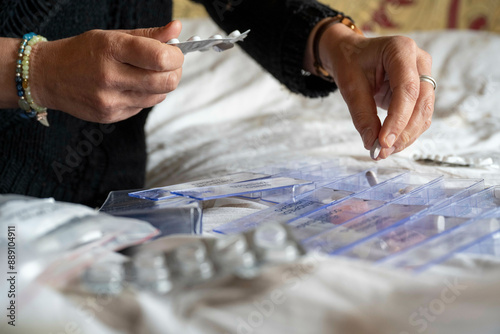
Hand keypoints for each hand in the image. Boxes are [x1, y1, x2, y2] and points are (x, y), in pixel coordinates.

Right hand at [30, 20, 183, 122]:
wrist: (48, 76)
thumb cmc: (83, 52)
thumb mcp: (112, 36)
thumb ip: (148, 35)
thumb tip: (177, 29)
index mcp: (111, 49)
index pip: (160, 57)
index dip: (176, 56)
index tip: (176, 52)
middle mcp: (110, 77)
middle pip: (166, 82)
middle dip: (175, 72)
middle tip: (170, 65)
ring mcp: (110, 100)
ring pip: (158, 96)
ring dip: (161, 85)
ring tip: (147, 74)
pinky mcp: (110, 116)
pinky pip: (143, 107)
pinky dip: (145, 96)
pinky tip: (130, 86)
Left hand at [307, 20, 433, 158]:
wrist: (352, 54)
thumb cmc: (350, 62)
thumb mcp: (350, 85)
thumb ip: (362, 114)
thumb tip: (372, 144)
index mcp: (401, 50)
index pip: (407, 89)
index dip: (398, 119)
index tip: (384, 142)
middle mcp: (419, 61)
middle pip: (422, 103)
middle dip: (404, 132)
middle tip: (383, 151)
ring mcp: (423, 75)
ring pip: (424, 113)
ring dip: (406, 136)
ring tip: (383, 151)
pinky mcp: (421, 91)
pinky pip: (419, 116)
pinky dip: (406, 132)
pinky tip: (390, 143)